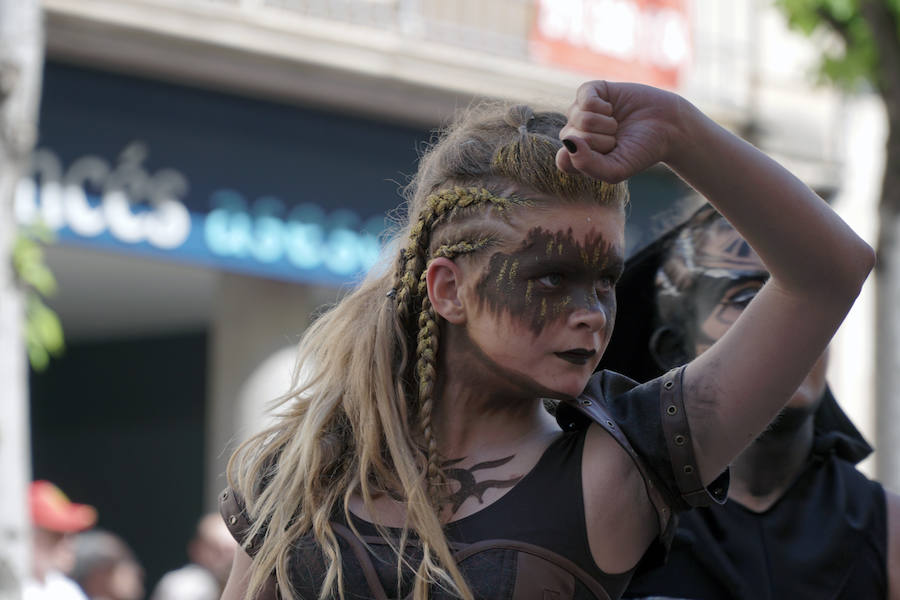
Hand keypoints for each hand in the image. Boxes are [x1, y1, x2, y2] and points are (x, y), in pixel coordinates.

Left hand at [556, 81, 686, 182]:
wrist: (668, 126)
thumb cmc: (641, 151)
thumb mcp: (615, 169)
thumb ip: (587, 164)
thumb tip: (568, 142)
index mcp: (578, 156)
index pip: (563, 160)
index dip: (585, 158)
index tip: (608, 156)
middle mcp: (576, 133)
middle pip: (570, 138)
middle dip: (600, 141)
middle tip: (617, 140)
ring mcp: (581, 112)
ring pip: (578, 118)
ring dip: (603, 124)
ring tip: (616, 125)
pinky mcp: (591, 92)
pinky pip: (584, 99)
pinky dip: (602, 107)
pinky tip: (612, 109)